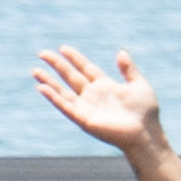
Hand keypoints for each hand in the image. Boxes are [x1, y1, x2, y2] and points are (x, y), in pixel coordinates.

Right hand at [32, 44, 169, 159]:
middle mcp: (93, 95)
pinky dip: (53, 97)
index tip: (63, 48)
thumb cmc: (145, 112)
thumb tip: (121, 51)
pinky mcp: (83, 118)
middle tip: (42, 53)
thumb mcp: (138, 85)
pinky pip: (65, 106)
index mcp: (105, 86)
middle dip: (57, 65)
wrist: (145, 132)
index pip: (85, 68)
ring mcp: (86, 107)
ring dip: (49, 81)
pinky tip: (42, 88)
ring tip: (35, 71)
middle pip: (70, 76)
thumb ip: (128, 69)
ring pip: (62, 91)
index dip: (74, 58)